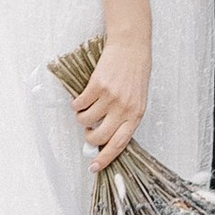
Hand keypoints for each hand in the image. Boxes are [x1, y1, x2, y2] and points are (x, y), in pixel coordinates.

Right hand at [74, 27, 152, 167]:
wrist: (131, 47)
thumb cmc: (134, 73)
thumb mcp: (137, 99)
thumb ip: (124, 118)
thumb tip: (106, 135)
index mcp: (136, 115)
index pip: (119, 144)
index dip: (105, 158)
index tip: (95, 167)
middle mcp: (123, 109)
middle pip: (99, 136)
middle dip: (89, 137)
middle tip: (89, 130)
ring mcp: (110, 97)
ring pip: (85, 120)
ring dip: (81, 117)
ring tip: (86, 109)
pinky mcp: (97, 86)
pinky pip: (79, 104)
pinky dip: (76, 104)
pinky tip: (81, 98)